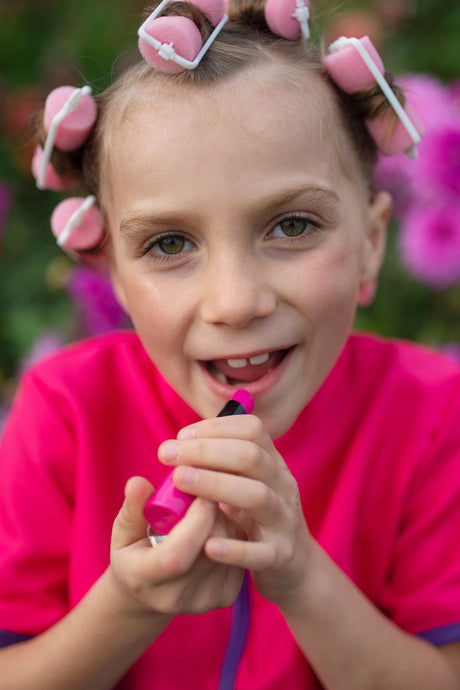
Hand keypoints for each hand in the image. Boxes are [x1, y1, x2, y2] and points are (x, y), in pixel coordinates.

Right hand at [109, 476, 244, 616]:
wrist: (150, 591)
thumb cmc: (134, 551)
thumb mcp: (124, 531)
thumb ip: (133, 508)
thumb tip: (137, 483)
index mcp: (143, 579)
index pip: (177, 556)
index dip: (195, 521)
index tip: (199, 494)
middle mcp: (175, 596)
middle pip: (209, 545)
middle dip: (211, 512)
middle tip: (200, 494)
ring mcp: (204, 600)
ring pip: (230, 545)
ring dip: (222, 520)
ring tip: (203, 513)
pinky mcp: (226, 596)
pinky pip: (240, 552)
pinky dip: (232, 533)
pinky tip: (215, 529)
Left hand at [158, 414, 313, 607]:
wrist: (296, 565)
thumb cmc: (257, 517)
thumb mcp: (246, 483)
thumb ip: (221, 465)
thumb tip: (176, 446)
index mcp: (273, 464)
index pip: (252, 430)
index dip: (216, 427)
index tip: (180, 435)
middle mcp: (283, 486)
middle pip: (251, 457)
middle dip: (205, 451)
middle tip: (166, 454)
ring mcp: (284, 521)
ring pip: (258, 496)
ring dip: (216, 484)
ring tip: (179, 479)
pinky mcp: (280, 556)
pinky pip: (260, 552)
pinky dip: (235, 549)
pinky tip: (208, 545)